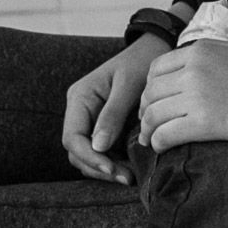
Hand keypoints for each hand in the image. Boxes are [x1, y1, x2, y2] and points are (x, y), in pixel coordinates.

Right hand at [61, 36, 162, 183]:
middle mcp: (80, 110)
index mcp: (80, 98)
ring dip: (105, 169)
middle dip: (98, 167)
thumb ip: (113, 114)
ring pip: (87, 154)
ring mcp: (91, 120)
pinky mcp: (105, 127)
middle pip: (77, 150)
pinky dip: (113, 162)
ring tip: (129, 177)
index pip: (72, 137)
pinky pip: (101, 151)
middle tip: (126, 177)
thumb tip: (99, 147)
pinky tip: (130, 168)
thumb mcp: (129, 85)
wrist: (155, 50)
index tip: (112, 169)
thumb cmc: (142, 62)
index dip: (89, 157)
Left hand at [137, 39, 227, 152]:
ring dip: (148, 130)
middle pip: (151, 92)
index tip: (153, 102)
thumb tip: (188, 67)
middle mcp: (194, 69)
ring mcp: (198, 95)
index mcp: (200, 50)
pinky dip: (158, 142)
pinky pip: (167, 133)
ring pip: (154, 114)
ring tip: (150, 140)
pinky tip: (161, 147)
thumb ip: (208, 55)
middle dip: (145, 110)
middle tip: (148, 125)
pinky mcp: (206, 122)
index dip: (150, 88)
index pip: (157, 68)